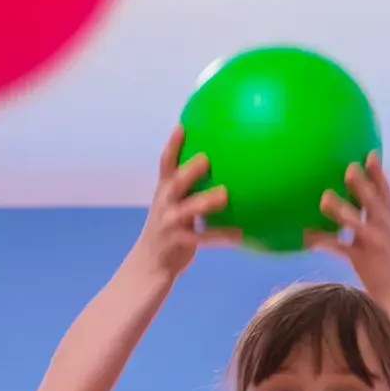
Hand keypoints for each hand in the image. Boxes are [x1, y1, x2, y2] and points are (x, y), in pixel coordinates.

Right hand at [133, 127, 233, 279]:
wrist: (149, 265)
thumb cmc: (168, 231)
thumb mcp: (173, 207)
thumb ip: (190, 191)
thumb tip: (220, 175)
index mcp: (163, 191)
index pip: (166, 163)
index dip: (173, 144)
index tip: (183, 125)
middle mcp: (164, 204)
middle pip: (174, 182)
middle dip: (188, 170)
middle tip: (206, 159)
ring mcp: (169, 224)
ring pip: (188, 210)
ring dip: (206, 201)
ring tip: (225, 195)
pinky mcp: (179, 243)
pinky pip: (203, 239)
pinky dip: (222, 236)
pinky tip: (240, 234)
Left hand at [310, 154, 389, 305]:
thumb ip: (379, 213)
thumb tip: (364, 195)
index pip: (386, 192)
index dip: (378, 172)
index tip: (370, 154)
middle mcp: (385, 227)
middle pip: (373, 201)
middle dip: (362, 185)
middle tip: (349, 168)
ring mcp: (374, 243)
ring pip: (356, 223)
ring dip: (340, 210)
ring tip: (325, 199)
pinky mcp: (362, 260)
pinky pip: (339, 248)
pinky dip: (322, 241)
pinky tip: (307, 236)